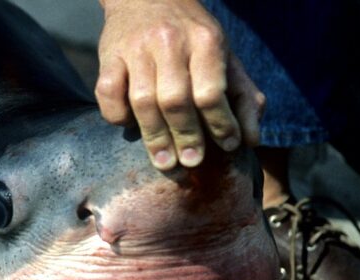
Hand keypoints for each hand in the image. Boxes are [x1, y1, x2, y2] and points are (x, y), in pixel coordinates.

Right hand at [96, 0, 264, 170]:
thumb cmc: (192, 37)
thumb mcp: (225, 57)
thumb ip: (243, 97)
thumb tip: (251, 140)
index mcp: (204, 40)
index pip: (211, 92)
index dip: (221, 124)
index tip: (228, 146)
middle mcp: (169, 41)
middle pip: (176, 100)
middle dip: (186, 136)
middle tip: (191, 162)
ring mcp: (135, 49)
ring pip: (143, 101)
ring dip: (154, 137)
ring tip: (164, 162)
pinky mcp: (109, 57)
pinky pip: (108, 94)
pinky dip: (118, 116)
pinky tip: (130, 126)